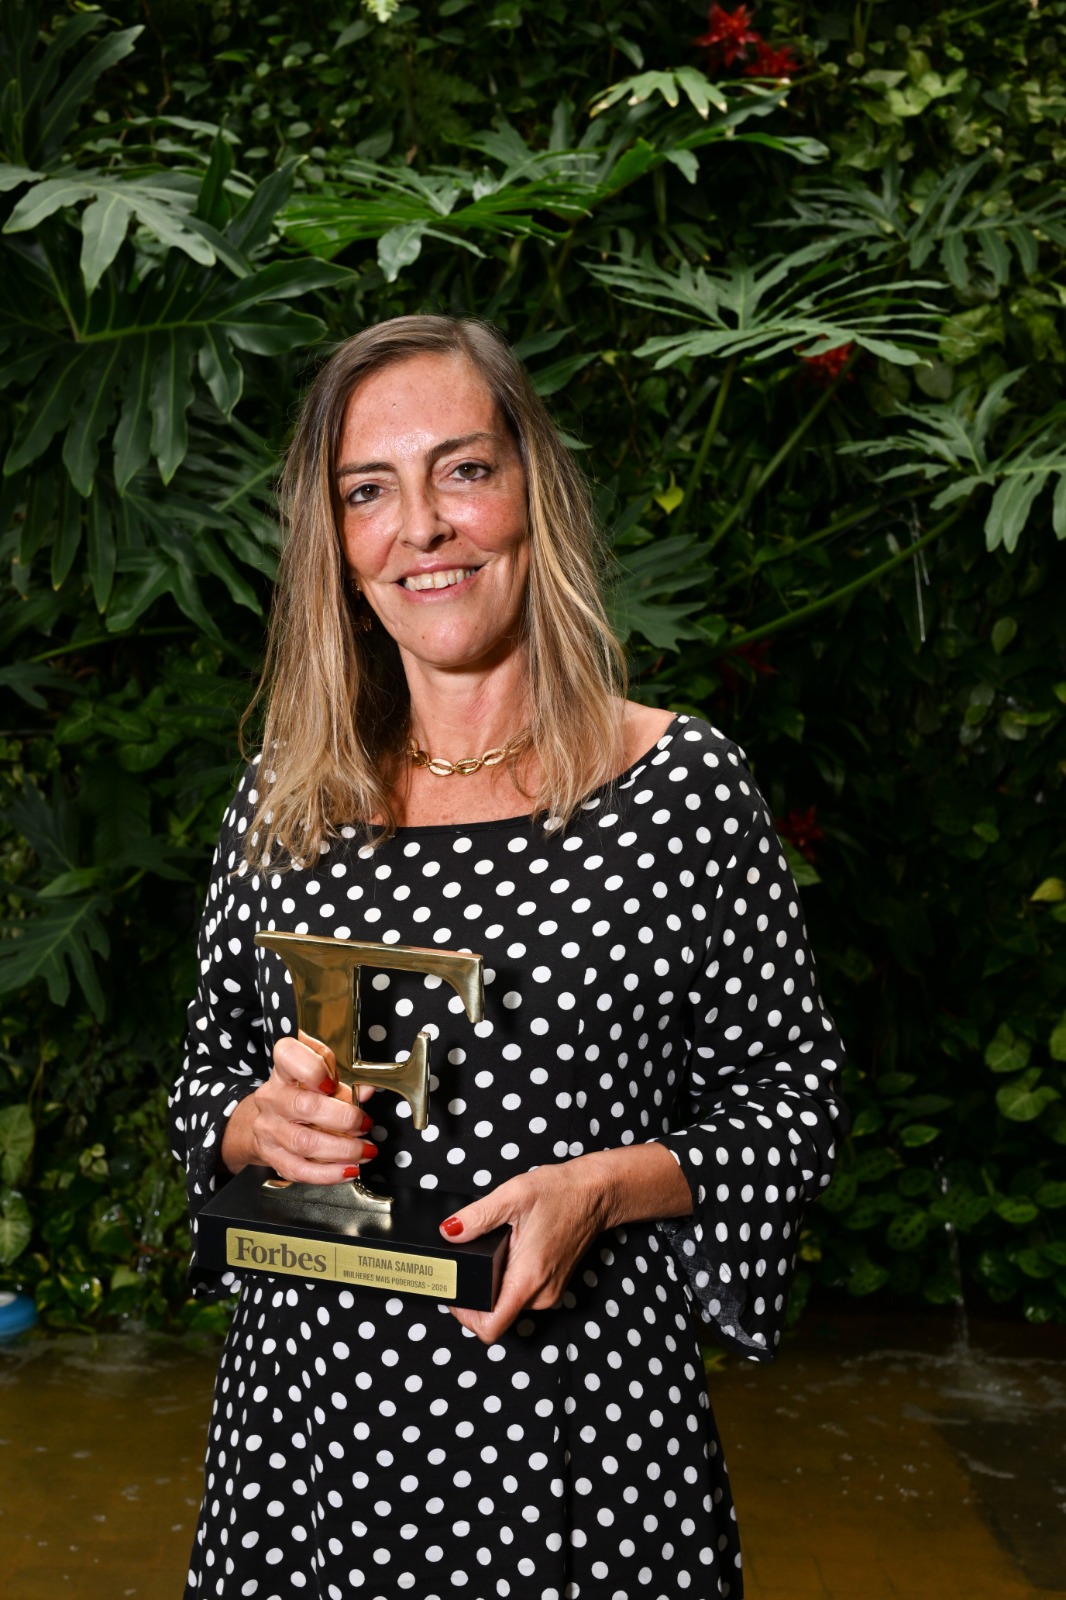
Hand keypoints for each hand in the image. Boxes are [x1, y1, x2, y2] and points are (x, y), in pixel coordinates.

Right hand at [221, 1030, 375, 1183]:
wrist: (266, 1118)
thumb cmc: (300, 1093)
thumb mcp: (322, 1077)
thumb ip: (345, 1081)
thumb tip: (366, 1091)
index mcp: (284, 1070)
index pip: (289, 1056)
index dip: (314, 1069)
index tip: (334, 1082)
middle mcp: (272, 1097)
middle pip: (306, 1107)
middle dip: (345, 1119)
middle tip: (365, 1124)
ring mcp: (269, 1128)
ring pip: (305, 1143)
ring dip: (343, 1150)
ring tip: (365, 1150)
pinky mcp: (271, 1156)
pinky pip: (300, 1170)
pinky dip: (328, 1174)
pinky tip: (348, 1170)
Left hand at [438, 1155, 616, 1344]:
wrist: (596, 1194)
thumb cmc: (562, 1193)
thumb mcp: (513, 1195)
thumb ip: (477, 1217)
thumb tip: (448, 1232)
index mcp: (528, 1278)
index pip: (490, 1327)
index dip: (464, 1317)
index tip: (455, 1293)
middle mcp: (540, 1294)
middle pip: (494, 1315)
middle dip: (475, 1295)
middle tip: (467, 1263)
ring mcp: (548, 1294)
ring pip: (506, 1304)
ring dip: (492, 1285)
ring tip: (492, 1252)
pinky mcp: (551, 1287)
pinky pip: (519, 1295)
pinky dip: (506, 1280)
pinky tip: (508, 1253)